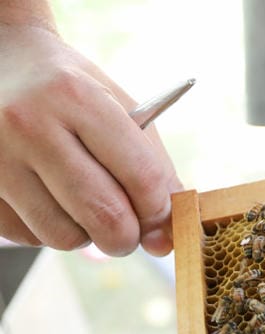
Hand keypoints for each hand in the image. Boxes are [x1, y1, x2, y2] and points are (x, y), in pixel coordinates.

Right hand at [0, 22, 182, 255]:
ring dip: (85, 234)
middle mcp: (29, 124)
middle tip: (127, 229)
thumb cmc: (71, 91)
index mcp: (75, 97)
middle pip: (104, 216)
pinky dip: (48, 230)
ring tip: (82, 204)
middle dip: (127, 236)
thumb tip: (164, 240)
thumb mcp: (118, 106)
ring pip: (64, 236)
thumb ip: (153, 168)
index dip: (161, 211)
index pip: (142, 176)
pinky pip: (27, 236)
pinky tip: (49, 199)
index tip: (161, 219)